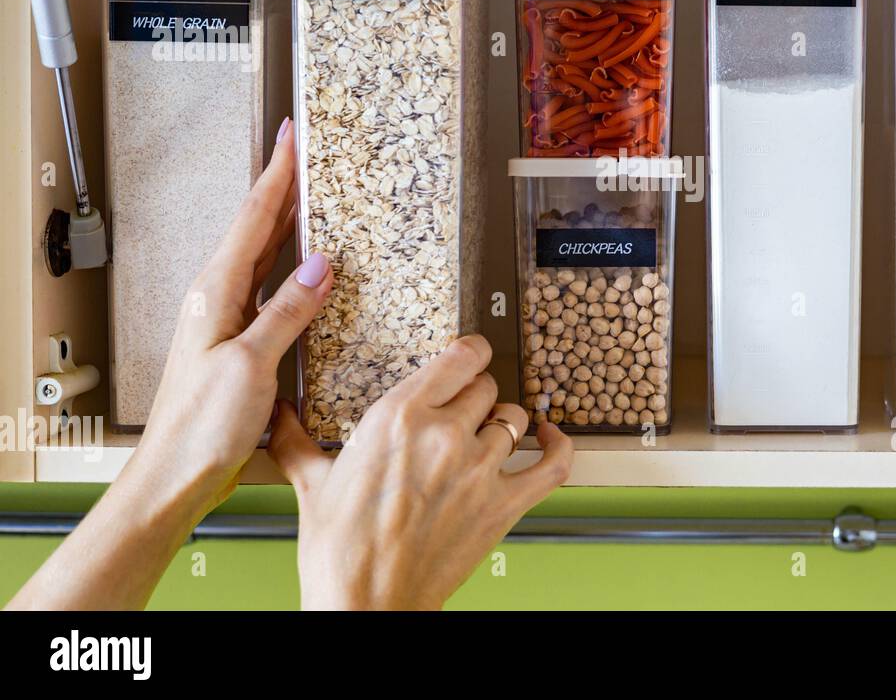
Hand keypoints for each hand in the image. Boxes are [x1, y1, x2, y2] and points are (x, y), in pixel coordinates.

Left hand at [6, 118, 334, 609]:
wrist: (174, 476)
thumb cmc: (200, 428)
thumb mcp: (250, 365)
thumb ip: (286, 312)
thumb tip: (321, 265)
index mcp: (216, 293)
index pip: (254, 218)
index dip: (278, 174)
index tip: (293, 136)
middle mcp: (218, 298)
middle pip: (258, 227)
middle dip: (284, 187)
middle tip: (309, 153)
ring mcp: (227, 318)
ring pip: (264, 254)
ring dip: (289, 223)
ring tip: (315, 195)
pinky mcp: (239, 341)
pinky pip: (271, 287)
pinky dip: (292, 266)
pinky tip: (311, 267)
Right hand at [268, 334, 573, 609]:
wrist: (365, 604)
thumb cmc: (339, 550)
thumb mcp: (310, 483)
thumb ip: (295, 439)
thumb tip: (276, 414)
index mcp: (399, 417)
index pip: (461, 357)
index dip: (470, 352)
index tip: (468, 355)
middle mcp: (445, 434)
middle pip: (485, 387)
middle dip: (475, 395)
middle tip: (461, 410)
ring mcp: (480, 469)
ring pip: (514, 419)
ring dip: (502, 423)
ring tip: (487, 434)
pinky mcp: (504, 504)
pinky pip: (552, 463)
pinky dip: (558, 445)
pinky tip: (549, 438)